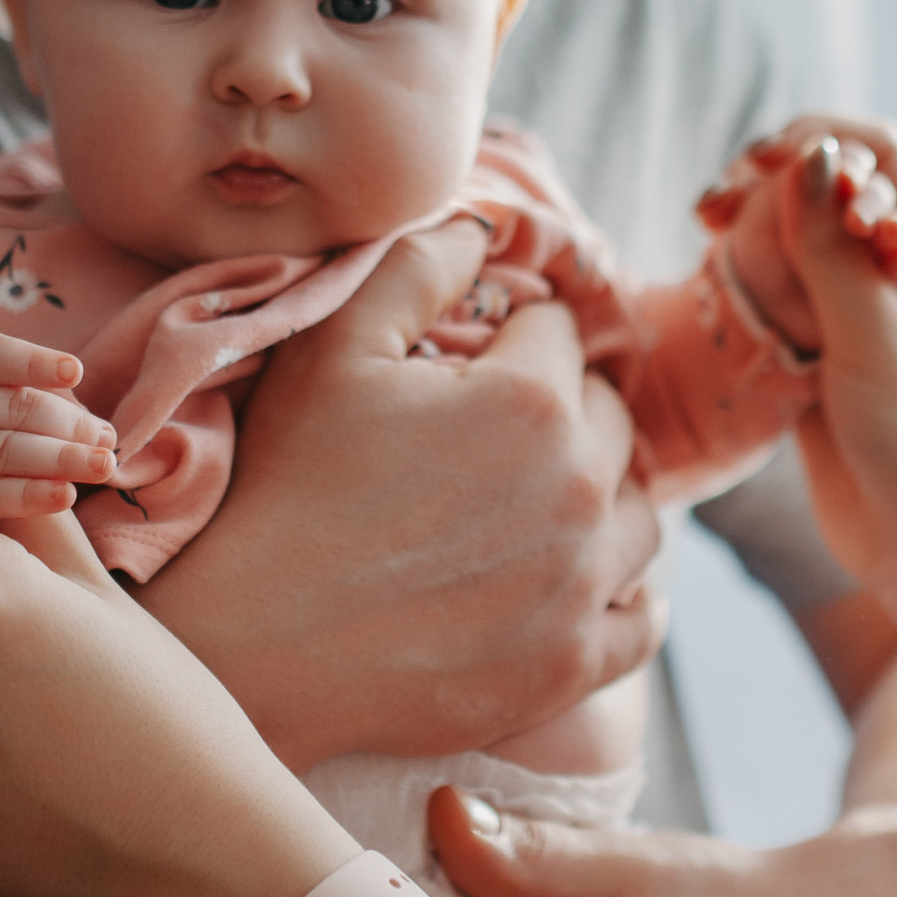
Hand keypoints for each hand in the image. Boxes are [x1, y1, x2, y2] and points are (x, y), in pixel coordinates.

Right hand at [144, 212, 667, 768]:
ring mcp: (583, 585)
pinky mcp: (571, 665)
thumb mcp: (332, 349)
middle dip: (564, 410)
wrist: (253, 644)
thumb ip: (415, 270)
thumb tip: (480, 231)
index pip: (559, 332)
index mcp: (532, 400)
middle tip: (497, 434)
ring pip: (638, 515)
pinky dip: (626, 595)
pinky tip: (591, 582)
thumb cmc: (283, 487)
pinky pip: (642, 619)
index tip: (470, 364)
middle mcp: (580, 489)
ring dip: (601, 497)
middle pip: (611, 418)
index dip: (512, 336)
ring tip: (545, 503)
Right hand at [722, 125, 896, 619]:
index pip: (876, 151)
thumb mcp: (876, 339)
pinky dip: (749, 278)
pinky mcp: (830, 356)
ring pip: (801, 239)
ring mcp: (864, 314)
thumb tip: (809, 155)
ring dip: (752, 226)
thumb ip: (831, 249)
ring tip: (702, 228)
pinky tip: (714, 279)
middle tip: (710, 206)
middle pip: (831, 186)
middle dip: (770, 180)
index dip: (814, 141)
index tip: (752, 167)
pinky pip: (785, 294)